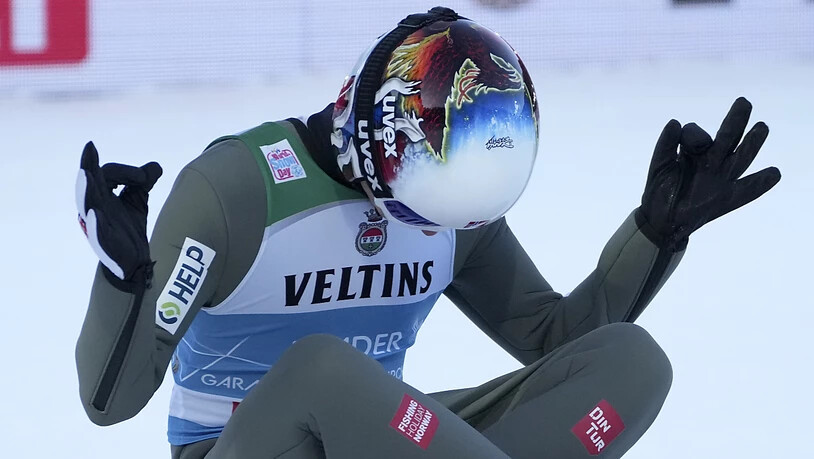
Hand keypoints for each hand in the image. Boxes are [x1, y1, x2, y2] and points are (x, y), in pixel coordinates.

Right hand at [75, 142, 162, 284]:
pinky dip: (96, 223)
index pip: (107, 174)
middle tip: (89, 149)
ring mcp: (97, 224)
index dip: (126, 171)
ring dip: (88, 189)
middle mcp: (95, 206)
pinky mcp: (104, 241)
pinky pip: (97, 232)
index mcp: (101, 195)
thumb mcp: (137, 201)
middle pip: (91, 183)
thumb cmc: (129, 229)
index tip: (145, 178)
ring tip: (87, 174)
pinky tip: (96, 213)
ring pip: (89, 204)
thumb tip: (155, 167)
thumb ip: (143, 183)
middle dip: (90, 167)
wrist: (133, 261)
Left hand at [638, 97, 780, 250]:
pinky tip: (774, 174)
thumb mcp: (659, 165)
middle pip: (727, 137)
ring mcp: (721, 178)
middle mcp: (711, 161)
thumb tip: (675, 122)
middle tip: (743, 102)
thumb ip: (665, 145)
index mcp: (693, 152)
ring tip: (761, 127)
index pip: (696, 136)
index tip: (688, 146)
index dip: (693, 135)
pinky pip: (747, 190)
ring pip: (740, 156)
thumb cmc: (660, 190)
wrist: (661, 220)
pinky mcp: (727, 198)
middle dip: (735, 120)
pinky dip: (760, 183)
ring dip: (751, 142)